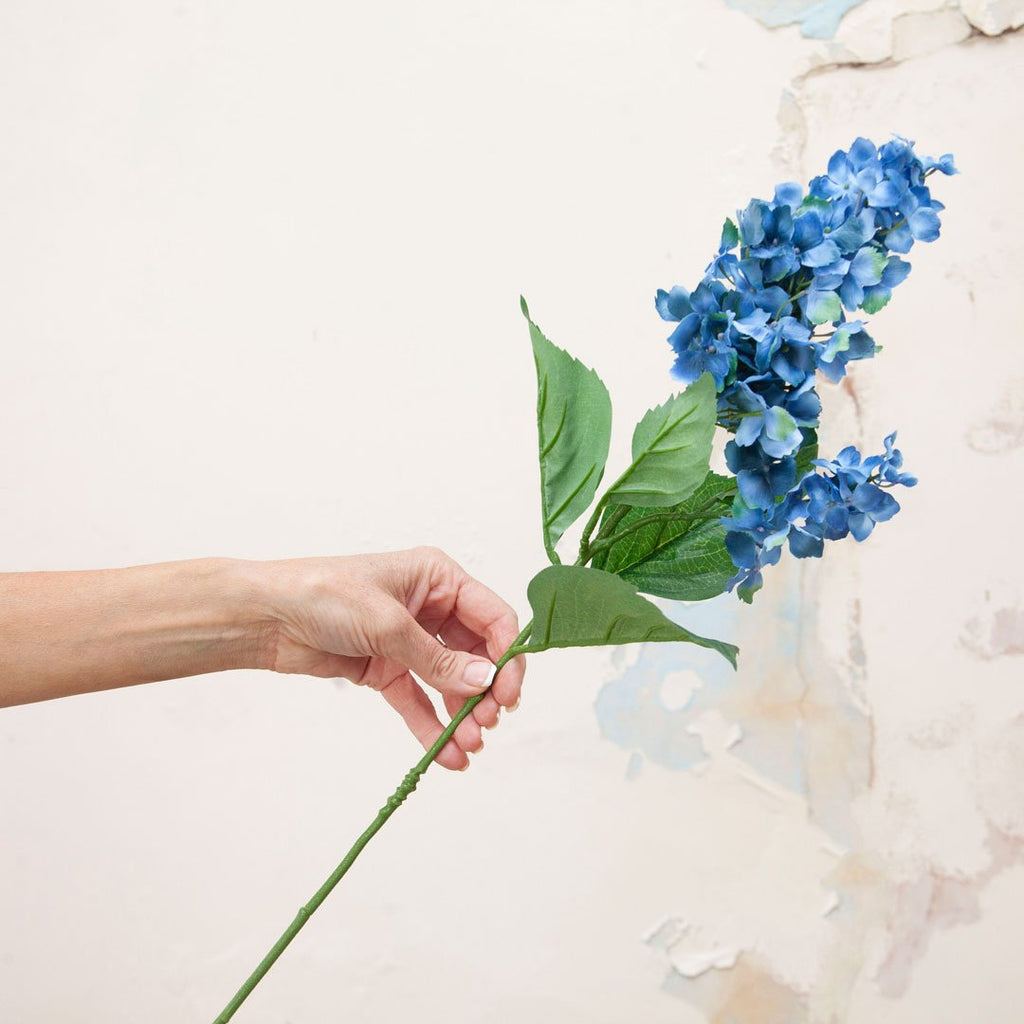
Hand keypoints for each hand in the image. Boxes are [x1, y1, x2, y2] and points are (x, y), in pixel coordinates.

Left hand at [258, 547, 525, 770]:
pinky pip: (419, 700)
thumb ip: (437, 659)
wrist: (266, 617)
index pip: (492, 617)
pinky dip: (433, 725)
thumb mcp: (388, 623)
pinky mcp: (387, 668)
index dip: (506, 655)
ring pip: (450, 681)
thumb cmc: (322, 593)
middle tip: (487, 723)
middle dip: (485, 690)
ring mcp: (409, 640)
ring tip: (469, 744)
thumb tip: (484, 682)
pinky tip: (446, 754)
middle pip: (476, 654)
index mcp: (438, 578)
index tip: (507, 693)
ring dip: (462, 713)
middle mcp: (429, 607)